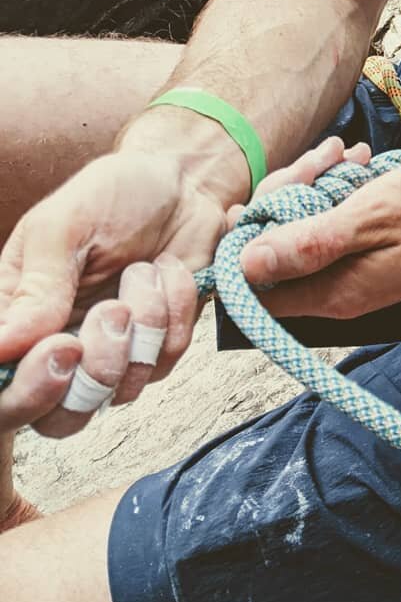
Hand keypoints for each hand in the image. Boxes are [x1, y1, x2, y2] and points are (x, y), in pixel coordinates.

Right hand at [0, 135, 368, 435]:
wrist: (182, 181)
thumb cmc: (114, 193)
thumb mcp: (65, 225)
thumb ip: (37, 286)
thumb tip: (4, 348)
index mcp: (17, 317)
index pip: (3, 390)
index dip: (29, 390)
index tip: (65, 348)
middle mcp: (58, 346)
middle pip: (59, 419)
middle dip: (97, 370)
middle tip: (114, 311)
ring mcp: (111, 352)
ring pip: (121, 391)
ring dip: (144, 324)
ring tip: (143, 270)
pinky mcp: (158, 346)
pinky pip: (168, 360)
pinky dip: (176, 311)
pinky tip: (170, 271)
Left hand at [240, 157, 400, 319]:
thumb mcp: (370, 217)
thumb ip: (309, 245)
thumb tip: (246, 265)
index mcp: (333, 292)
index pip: (256, 286)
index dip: (249, 242)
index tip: (264, 200)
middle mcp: (338, 290)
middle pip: (277, 254)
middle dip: (285, 200)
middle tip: (320, 162)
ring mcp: (353, 271)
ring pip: (304, 231)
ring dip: (313, 187)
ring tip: (344, 155)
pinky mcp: (367, 252)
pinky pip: (333, 224)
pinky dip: (336, 191)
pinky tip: (356, 165)